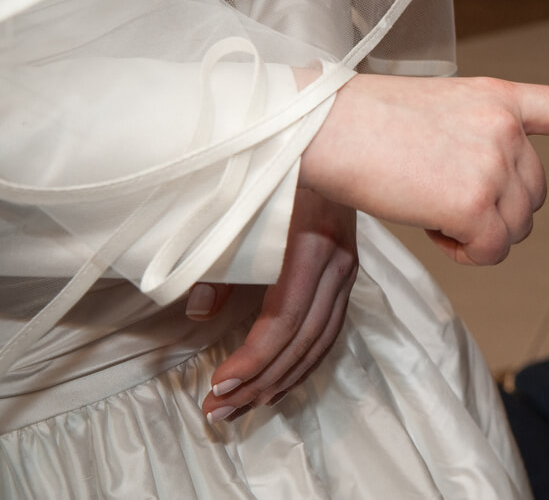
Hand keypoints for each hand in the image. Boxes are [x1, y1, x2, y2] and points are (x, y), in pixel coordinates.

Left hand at [199, 189, 357, 421]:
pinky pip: (330, 329)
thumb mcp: (241, 208)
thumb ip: (220, 261)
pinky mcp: (349, 271)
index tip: (218, 384)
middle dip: (260, 381)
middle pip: (302, 340)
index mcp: (310, 246)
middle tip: (220, 410)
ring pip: (320, 341)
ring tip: (244, 406)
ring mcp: (348, 269)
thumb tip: (200, 312)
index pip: (284, 321)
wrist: (326, 138)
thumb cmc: (277, 170)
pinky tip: (279, 380)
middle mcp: (337, 263)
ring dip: (281, 379)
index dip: (252, 359)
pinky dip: (305, 361)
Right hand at [300, 75, 548, 265]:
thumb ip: (483, 135)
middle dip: (495, 210)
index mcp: (499, 97)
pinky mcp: (476, 201)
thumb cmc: (366, 122)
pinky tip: (430, 224)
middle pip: (536, 195)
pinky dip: (463, 251)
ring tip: (428, 205)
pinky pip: (492, 249)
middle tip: (440, 197)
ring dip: (477, 233)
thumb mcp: (441, 110)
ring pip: (516, 227)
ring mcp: (495, 163)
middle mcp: (507, 128)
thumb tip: (496, 187)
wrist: (323, 129)